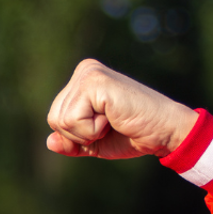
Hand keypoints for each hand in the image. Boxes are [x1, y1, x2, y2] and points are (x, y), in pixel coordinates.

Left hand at [45, 59, 198, 159]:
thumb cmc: (132, 135)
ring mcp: (89, 73)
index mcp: (82, 80)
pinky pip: (72, 119)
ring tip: (113, 119)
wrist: (164, 132)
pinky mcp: (95, 81)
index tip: (105, 127)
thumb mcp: (93, 143)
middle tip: (110, 124)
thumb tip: (49, 142)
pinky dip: (92, 129)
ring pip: (61, 120)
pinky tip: (114, 117)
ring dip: (87, 132)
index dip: (76, 136)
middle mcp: (84, 70)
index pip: (55, 118)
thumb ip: (70, 142)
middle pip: (54, 119)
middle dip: (79, 134)